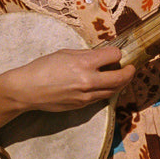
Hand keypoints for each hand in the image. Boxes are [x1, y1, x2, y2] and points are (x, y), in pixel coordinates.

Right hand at [9, 43, 136, 113]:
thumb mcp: (65, 53)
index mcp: (84, 63)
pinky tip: (106, 85)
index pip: (113, 56)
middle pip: (120, 78)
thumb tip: (101, 55)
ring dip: (121, 83)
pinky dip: (107, 90)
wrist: (28, 89)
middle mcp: (88, 80)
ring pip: (113, 90)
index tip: (116, 53)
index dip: (117, 53)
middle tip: (131, 68)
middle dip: (129, 72)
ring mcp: (86, 95)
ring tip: (122, 76)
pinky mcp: (82, 105)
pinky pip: (101, 97)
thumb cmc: (43, 67)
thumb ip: (86, 54)